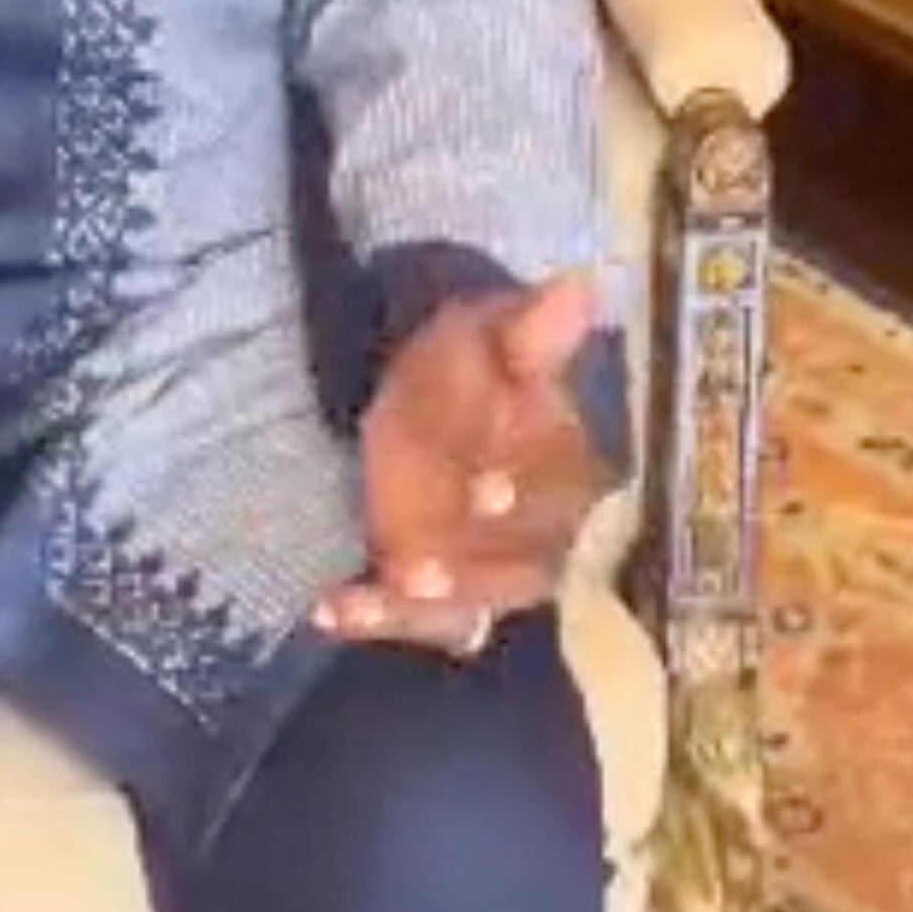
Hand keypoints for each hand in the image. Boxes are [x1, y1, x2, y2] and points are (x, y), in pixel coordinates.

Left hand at [319, 272, 609, 656]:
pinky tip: (332, 605)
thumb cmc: (461, 372)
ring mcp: (499, 573)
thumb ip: (529, 331)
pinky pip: (422, 625)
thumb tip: (580, 286)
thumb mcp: (483, 337)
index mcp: (570, 458)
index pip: (559, 483)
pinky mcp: (452, 605)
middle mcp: (549, 528)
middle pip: (523, 556)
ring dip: (431, 597)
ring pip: (479, 597)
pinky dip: (378, 618)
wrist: (419, 415)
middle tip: (420, 566)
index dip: (523, 489)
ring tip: (386, 580)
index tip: (482, 493)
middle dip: (470, 558)